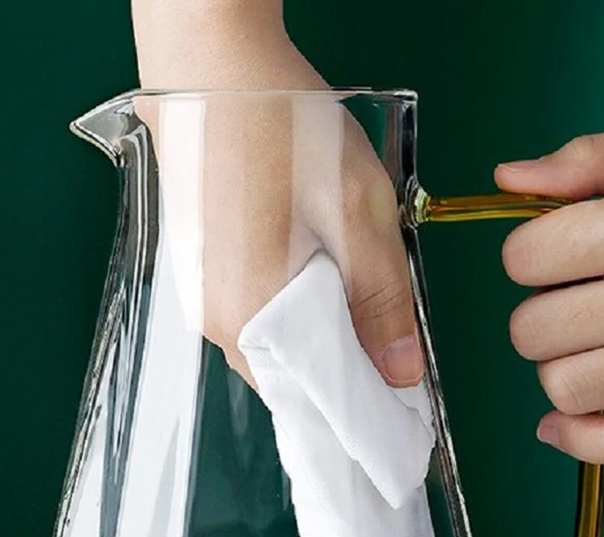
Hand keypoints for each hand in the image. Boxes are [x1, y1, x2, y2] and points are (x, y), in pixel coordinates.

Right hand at [131, 0, 420, 386]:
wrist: (210, 65)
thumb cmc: (280, 126)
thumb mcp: (356, 212)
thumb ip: (381, 299)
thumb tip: (400, 369)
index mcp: (252, 316)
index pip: (314, 399)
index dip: (362, 403)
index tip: (399, 401)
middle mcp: (216, 318)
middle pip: (292, 377)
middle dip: (343, 371)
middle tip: (391, 349)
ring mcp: (203, 295)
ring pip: (274, 346)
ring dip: (318, 339)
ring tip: (356, 306)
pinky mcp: (203, 271)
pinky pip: (254, 315)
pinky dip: (291, 313)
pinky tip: (315, 277)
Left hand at [496, 121, 603, 462]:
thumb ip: (595, 161)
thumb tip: (509, 179)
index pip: (524, 258)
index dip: (531, 253)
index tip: (554, 250)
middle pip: (533, 329)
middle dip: (542, 311)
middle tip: (580, 297)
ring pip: (566, 388)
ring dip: (563, 367)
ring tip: (597, 342)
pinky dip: (583, 440)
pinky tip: (566, 422)